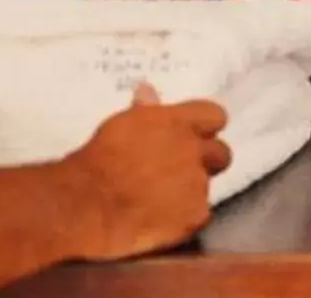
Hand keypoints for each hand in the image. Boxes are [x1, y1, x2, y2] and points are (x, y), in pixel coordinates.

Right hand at [65, 83, 230, 258]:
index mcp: (177, 122)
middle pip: (220, 152)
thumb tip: (148, 92)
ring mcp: (197, 184)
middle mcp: (193, 150)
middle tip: (180, 171)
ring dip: (189, 190)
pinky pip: (198, 214)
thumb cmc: (98, 162)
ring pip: (205, 185)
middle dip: (206, 161)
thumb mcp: (121, 127)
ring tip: (158, 199)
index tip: (195, 136)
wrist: (90, 204)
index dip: (205, 127)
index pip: (214, 115)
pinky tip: (159, 219)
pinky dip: (183, 218)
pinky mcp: (195, 215)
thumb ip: (144, 111)